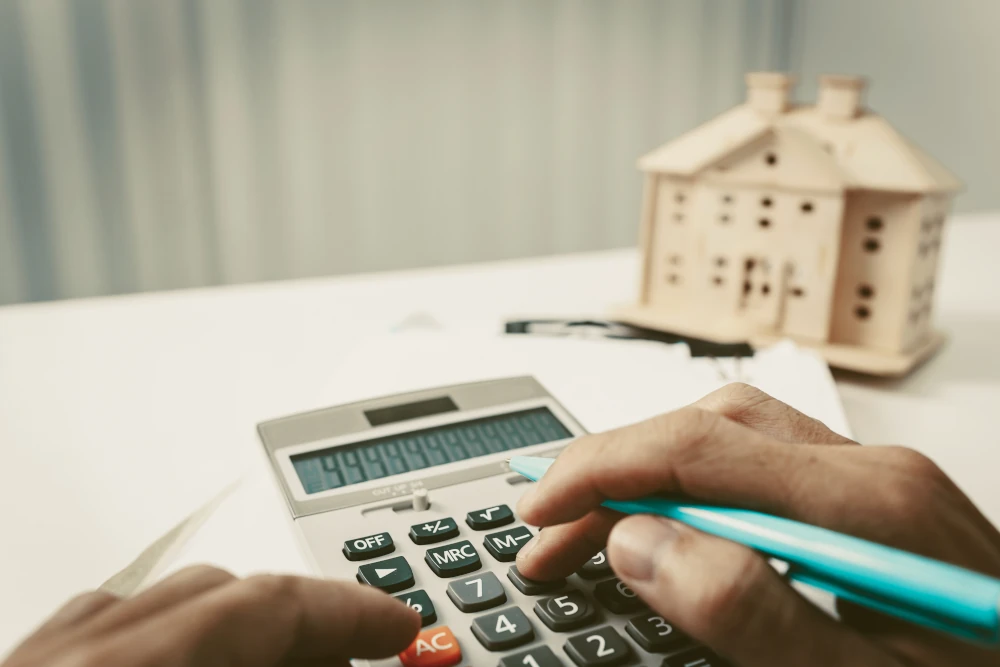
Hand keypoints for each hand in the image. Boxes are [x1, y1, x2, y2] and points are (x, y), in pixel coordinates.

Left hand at [2, 566, 419, 666]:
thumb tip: (353, 657)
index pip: (266, 606)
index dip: (351, 611)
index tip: (400, 626)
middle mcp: (73, 659)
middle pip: (219, 590)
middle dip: (303, 621)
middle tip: (361, 653)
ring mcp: (35, 662)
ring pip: (160, 597)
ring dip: (241, 622)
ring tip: (290, 661)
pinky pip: (107, 624)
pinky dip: (173, 631)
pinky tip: (198, 656)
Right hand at [516, 383, 999, 665]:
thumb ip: (749, 612)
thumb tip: (639, 544)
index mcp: (871, 504)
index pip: (701, 447)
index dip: (603, 471)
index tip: (542, 511)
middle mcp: (874, 470)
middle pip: (709, 428)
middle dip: (612, 471)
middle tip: (551, 533)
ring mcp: (877, 479)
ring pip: (731, 433)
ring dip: (649, 471)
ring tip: (594, 526)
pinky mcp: (872, 500)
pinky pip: (761, 462)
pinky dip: (694, 483)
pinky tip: (672, 520)